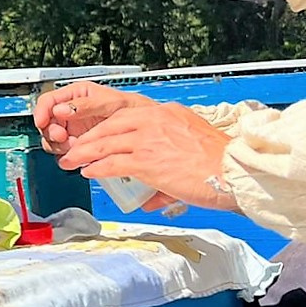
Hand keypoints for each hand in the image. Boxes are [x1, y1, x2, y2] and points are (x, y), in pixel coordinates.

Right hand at [33, 81, 149, 154]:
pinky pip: (65, 154)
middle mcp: (72, 114)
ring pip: (52, 140)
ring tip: (74, 146)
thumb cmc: (136, 109)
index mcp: (76, 96)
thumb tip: (60, 109)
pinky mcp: (81, 148)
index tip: (42, 121)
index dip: (42, 111)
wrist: (150, 129)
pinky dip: (69, 157)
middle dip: (52, 132)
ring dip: (59, 146)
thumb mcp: (111, 103)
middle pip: (47, 123)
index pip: (48, 101)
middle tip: (63, 137)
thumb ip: (85, 105)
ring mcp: (75, 131)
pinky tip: (79, 156)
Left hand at [58, 100, 237, 211]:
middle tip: (75, 148)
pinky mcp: (146, 161)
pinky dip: (97, 168)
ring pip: (105, 143)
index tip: (95, 135)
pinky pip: (112, 163)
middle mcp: (154, 120)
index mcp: (166, 113)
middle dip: (88, 138)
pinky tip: (89, 172)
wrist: (234, 170)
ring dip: (83, 153)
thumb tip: (150, 193)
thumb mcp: (192, 145)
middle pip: (109, 125)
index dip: (105, 127)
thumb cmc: (220, 163)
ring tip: (71, 161)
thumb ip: (169, 158)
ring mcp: (148, 139)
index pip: (125, 116)